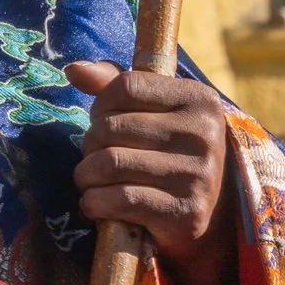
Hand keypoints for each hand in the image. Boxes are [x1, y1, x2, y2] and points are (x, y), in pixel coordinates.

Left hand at [67, 61, 234, 284]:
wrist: (211, 215)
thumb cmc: (171, 151)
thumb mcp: (154, 111)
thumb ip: (115, 83)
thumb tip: (73, 69)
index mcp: (200, 99)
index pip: (126, 86)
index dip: (100, 104)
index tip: (101, 120)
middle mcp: (205, 134)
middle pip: (111, 127)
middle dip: (89, 145)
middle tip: (94, 157)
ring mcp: (198, 175)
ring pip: (109, 163)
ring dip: (85, 175)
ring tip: (90, 180)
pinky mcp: (185, 212)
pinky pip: (118, 200)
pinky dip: (94, 203)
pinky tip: (95, 204)